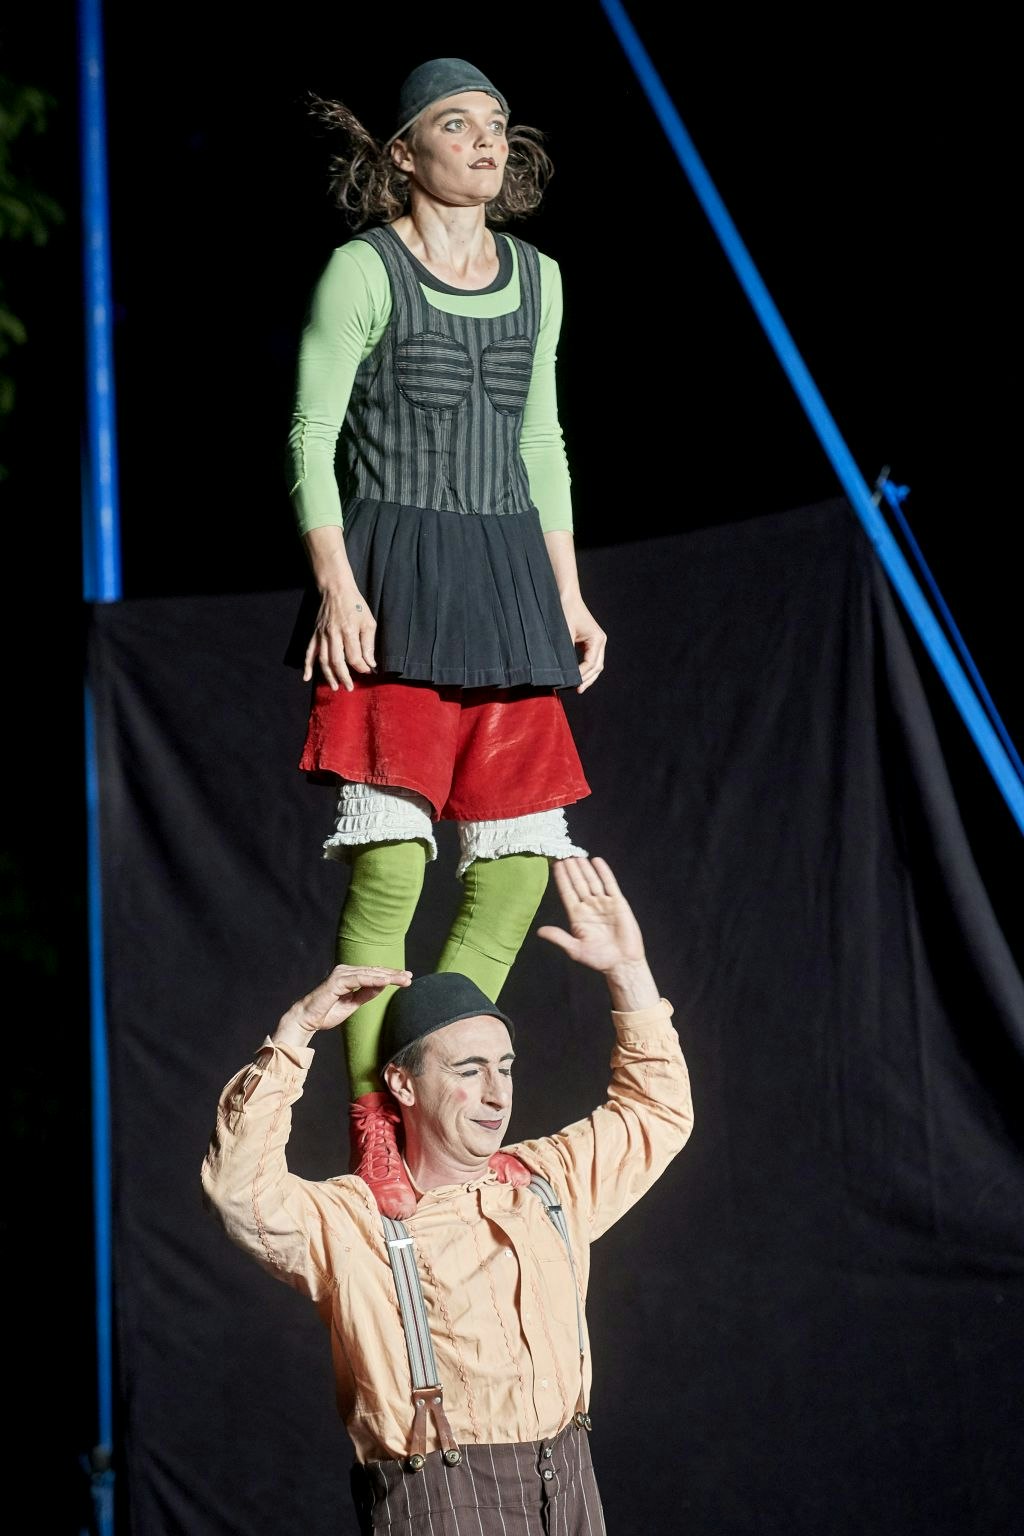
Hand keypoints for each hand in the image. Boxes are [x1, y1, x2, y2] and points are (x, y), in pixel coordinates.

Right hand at [274, 965, 410, 1045]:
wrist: (307, 1020)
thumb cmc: (327, 1013)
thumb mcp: (352, 1004)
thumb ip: (366, 994)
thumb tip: (382, 986)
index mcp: (349, 976)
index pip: (373, 973)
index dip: (390, 975)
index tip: (406, 978)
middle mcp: (345, 971)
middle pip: (374, 971)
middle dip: (392, 974)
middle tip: (409, 976)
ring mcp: (341, 974)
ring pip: (369, 973)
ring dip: (387, 976)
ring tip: (402, 979)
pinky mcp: (337, 981)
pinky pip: (359, 979)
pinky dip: (374, 980)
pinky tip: (386, 981)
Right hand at [302, 586, 376, 692]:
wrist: (335, 589)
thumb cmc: (355, 605)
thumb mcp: (368, 621)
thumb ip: (369, 643)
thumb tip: (371, 663)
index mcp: (348, 631)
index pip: (354, 656)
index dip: (361, 666)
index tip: (367, 671)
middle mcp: (333, 634)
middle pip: (337, 662)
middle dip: (344, 677)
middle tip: (350, 688)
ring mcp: (322, 635)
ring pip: (323, 660)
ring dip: (328, 676)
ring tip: (335, 687)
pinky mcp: (314, 634)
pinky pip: (309, 652)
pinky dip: (306, 665)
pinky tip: (307, 677)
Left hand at [538, 859, 659, 1008]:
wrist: (622, 963)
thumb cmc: (599, 959)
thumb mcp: (575, 949)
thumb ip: (559, 937)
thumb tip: (539, 932)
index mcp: (577, 916)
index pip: (567, 892)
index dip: (561, 879)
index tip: (554, 865)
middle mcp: (589, 906)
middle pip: (578, 883)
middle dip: (571, 869)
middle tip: (564, 854)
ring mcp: (604, 903)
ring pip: (592, 881)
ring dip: (584, 868)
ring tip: (577, 855)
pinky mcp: (618, 903)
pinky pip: (610, 884)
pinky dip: (604, 872)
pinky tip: (596, 861)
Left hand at [561, 595, 605, 693]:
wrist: (565, 596)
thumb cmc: (564, 611)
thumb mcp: (564, 633)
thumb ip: (565, 652)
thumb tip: (563, 671)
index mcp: (597, 639)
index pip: (591, 663)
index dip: (582, 675)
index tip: (572, 684)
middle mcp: (600, 641)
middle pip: (597, 667)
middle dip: (587, 679)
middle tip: (576, 690)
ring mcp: (597, 641)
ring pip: (596, 665)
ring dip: (588, 676)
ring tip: (577, 687)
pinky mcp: (590, 641)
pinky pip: (590, 659)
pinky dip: (585, 669)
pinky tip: (577, 676)